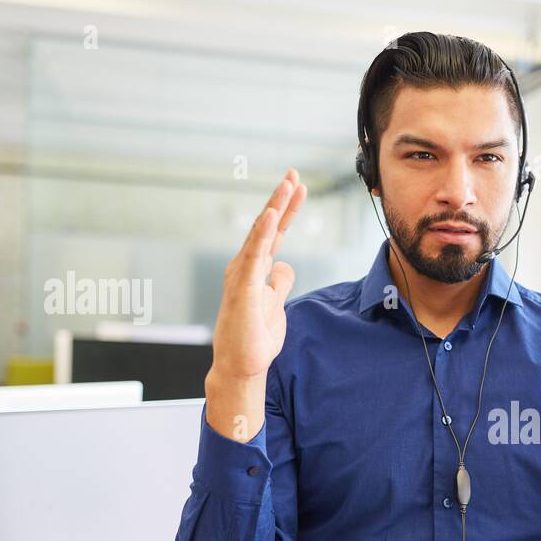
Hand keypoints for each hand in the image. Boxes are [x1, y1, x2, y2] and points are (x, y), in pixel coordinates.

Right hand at [211, 169, 306, 380]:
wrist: (241, 366)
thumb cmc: (255, 336)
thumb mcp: (276, 304)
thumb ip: (279, 282)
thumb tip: (284, 265)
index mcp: (255, 269)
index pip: (274, 233)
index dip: (287, 210)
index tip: (299, 187)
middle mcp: (246, 267)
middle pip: (267, 226)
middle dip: (282, 199)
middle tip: (294, 174)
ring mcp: (243, 276)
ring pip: (261, 234)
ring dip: (275, 208)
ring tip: (287, 185)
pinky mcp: (243, 288)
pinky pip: (254, 255)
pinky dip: (262, 233)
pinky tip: (271, 215)